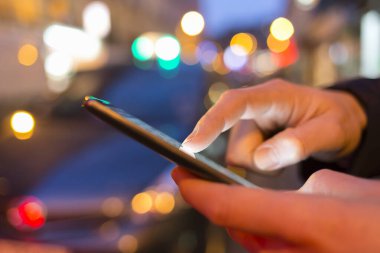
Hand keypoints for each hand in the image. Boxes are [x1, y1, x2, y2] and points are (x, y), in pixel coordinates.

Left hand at [172, 167, 379, 252]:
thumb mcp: (337, 190)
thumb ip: (292, 195)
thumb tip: (267, 204)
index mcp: (306, 222)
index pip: (229, 206)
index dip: (198, 190)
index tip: (180, 173)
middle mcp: (292, 252)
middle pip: (234, 225)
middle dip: (217, 201)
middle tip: (202, 180)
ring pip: (250, 240)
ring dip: (237, 218)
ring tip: (228, 195)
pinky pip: (267, 250)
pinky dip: (257, 234)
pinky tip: (259, 220)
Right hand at [181, 79, 366, 170]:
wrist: (337, 120)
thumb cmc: (336, 120)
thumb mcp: (331, 130)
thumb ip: (300, 143)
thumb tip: (262, 159)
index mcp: (273, 95)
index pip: (234, 104)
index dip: (211, 123)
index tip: (191, 146)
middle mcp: (254, 107)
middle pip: (235, 144)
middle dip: (258, 160)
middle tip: (290, 154)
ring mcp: (249, 123)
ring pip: (238, 157)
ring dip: (261, 165)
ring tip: (288, 153)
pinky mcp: (248, 137)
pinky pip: (243, 161)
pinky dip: (259, 166)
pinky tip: (277, 155)